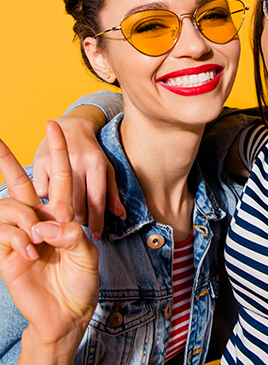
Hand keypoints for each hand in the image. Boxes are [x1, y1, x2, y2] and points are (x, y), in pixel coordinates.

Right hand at [0, 121, 99, 363]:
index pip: (60, 178)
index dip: (57, 152)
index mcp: (63, 216)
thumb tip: (45, 226)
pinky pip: (5, 233)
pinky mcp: (7, 253)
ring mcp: (21, 235)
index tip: (53, 126)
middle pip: (20, 184)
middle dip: (8, 161)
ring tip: (38, 242)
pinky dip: (18, 240)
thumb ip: (72, 235)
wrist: (67, 312)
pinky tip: (31, 255)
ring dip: (24, 220)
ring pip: (10, 207)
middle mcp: (39, 221)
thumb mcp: (87, 255)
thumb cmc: (81, 281)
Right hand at [33, 106, 124, 239]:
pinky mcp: (40, 162)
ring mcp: (57, 162)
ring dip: (65, 215)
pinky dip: (49, 201)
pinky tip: (55, 200)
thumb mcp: (107, 169)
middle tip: (82, 225)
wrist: (70, 128)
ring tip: (70, 217)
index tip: (97, 235)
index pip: (97, 200)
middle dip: (81, 220)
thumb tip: (121, 215)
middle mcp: (78, 162)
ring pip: (60, 202)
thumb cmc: (92, 153)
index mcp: (97, 164)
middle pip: (78, 204)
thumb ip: (113, 193)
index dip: (98, 221)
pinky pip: (43, 194)